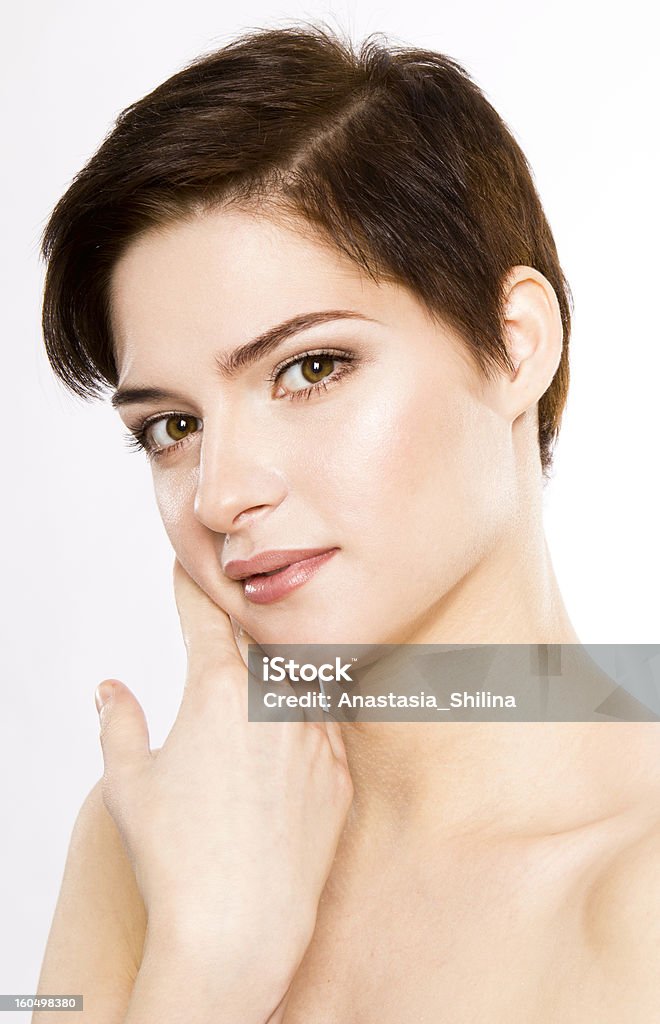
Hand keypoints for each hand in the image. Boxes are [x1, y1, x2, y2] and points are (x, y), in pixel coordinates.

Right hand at [94, 558, 352, 985]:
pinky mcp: (341, 775)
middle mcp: (275, 702)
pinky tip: (298, 727)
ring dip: (283, 670)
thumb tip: (110, 689)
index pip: (204, 618)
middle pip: (259, 642)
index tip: (186, 567)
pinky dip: (311, 718)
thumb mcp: (128, 783)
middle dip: (240, 626)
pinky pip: (328, 727)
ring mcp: (316, 737)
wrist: (239, 929)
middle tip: (230, 613)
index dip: (191, 589)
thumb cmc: (174, 857)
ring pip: (302, 680)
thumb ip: (119, 722)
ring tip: (271, 669)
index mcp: (217, 691)